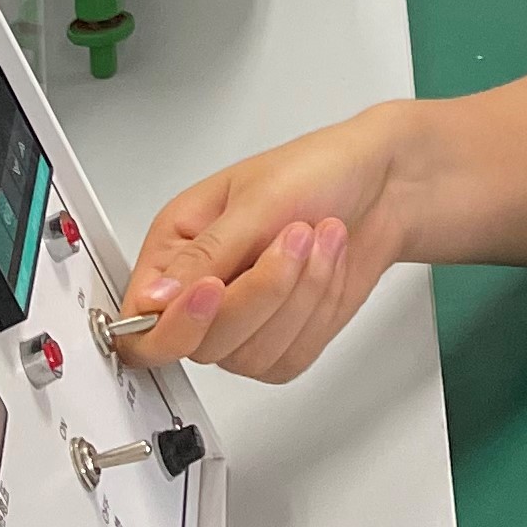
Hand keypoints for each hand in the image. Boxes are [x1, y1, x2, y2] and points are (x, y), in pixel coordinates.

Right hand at [113, 107, 410, 383]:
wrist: (384, 184)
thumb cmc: (318, 169)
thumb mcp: (256, 199)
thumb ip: (203, 255)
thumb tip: (151, 300)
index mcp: (176, 245)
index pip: (142, 318)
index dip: (172, 322)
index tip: (214, 291)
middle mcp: (201, 288)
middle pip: (202, 343)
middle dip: (262, 291)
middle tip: (294, 237)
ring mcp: (242, 320)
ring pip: (249, 356)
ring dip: (298, 296)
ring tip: (319, 239)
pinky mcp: (282, 339)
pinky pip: (289, 357)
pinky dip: (317, 312)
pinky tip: (327, 266)